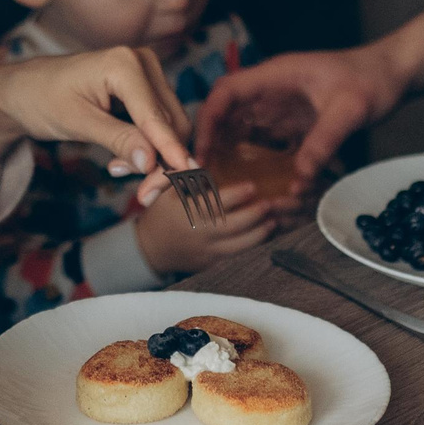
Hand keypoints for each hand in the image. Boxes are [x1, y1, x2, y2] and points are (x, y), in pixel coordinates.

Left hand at [0, 47, 196, 206]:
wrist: (23, 88)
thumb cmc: (41, 98)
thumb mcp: (76, 123)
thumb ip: (117, 139)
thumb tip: (151, 162)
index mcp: (125, 63)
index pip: (157, 117)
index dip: (171, 151)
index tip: (187, 178)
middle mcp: (143, 62)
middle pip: (171, 123)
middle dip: (162, 161)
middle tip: (143, 195)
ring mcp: (146, 73)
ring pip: (170, 126)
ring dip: (154, 157)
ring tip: (118, 170)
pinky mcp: (145, 87)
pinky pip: (159, 123)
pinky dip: (148, 146)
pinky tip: (123, 161)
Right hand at [134, 181, 284, 275]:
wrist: (150, 250)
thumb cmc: (161, 215)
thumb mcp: (165, 192)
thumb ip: (182, 176)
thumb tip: (200, 161)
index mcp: (188, 214)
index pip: (217, 203)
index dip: (237, 195)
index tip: (252, 186)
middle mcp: (200, 234)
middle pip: (233, 227)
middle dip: (255, 215)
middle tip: (270, 204)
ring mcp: (207, 252)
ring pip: (239, 246)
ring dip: (259, 234)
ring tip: (273, 222)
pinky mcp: (212, 264)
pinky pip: (236, 255)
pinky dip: (252, 246)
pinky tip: (264, 235)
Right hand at [196, 45, 408, 183]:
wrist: (395, 73)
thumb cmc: (373, 80)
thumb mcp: (350, 111)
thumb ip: (324, 142)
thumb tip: (299, 180)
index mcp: (277, 76)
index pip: (226, 92)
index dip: (208, 121)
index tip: (202, 152)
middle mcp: (272, 90)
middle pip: (227, 113)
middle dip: (212, 143)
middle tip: (204, 178)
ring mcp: (282, 106)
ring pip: (243, 129)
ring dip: (230, 154)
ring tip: (222, 186)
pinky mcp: (294, 122)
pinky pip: (266, 142)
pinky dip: (256, 161)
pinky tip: (256, 185)